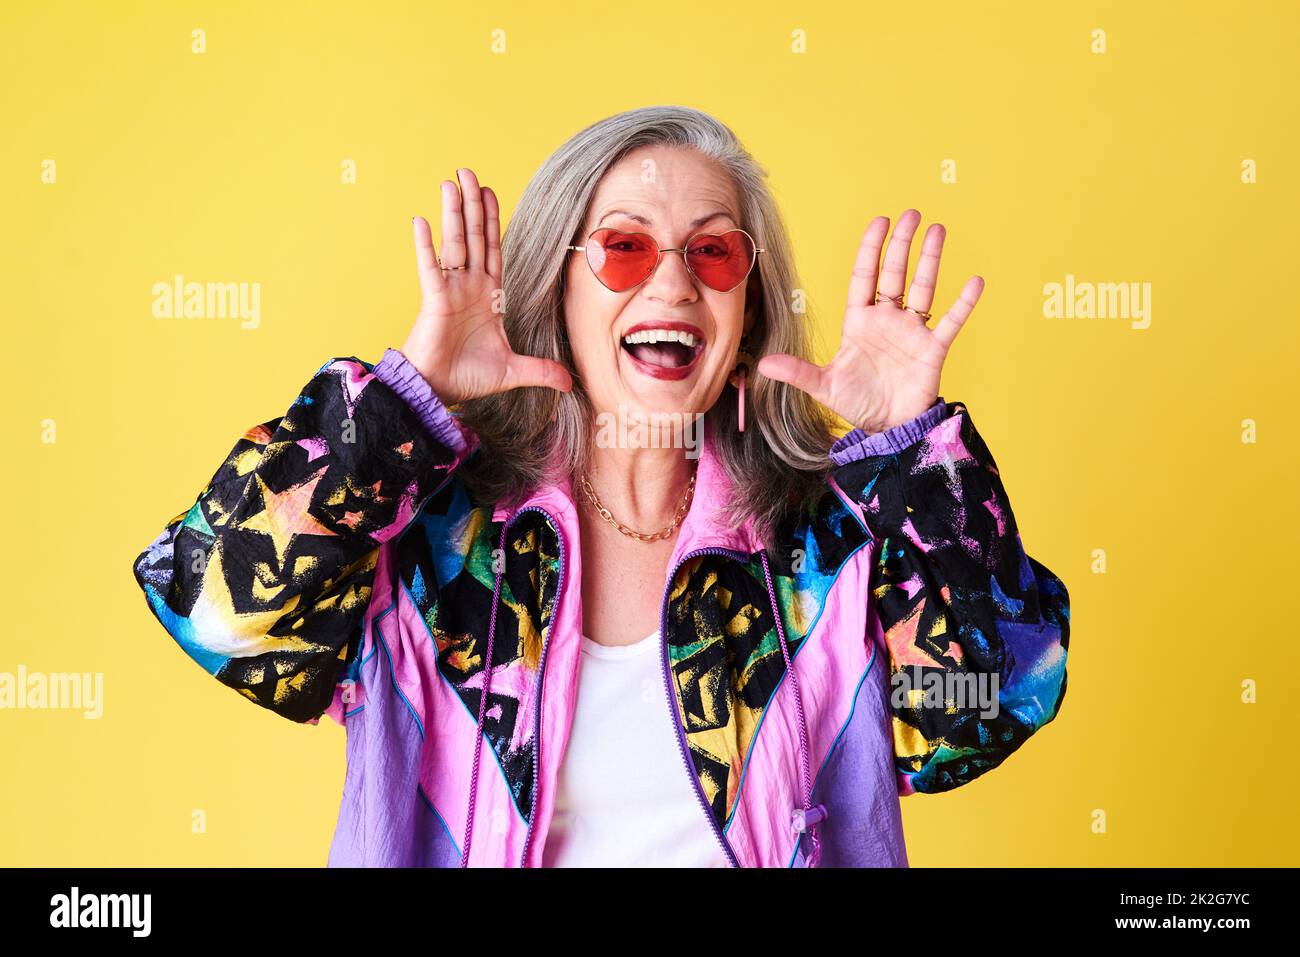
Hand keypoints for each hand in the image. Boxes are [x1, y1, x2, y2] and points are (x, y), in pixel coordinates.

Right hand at [401, 167, 572, 404]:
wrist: (439, 390)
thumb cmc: (468, 377)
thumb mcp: (513, 371)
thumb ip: (541, 370)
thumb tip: (570, 383)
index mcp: (488, 295)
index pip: (492, 249)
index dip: (491, 221)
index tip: (490, 193)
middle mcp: (468, 286)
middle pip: (473, 237)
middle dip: (472, 205)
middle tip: (468, 172)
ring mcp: (450, 290)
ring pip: (454, 244)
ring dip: (453, 213)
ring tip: (450, 183)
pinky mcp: (435, 300)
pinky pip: (430, 268)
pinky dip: (426, 245)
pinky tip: (421, 220)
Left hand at [757, 209, 982, 433]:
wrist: (887, 429)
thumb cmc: (856, 403)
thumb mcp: (823, 386)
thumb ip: (797, 372)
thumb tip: (763, 365)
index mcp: (859, 322)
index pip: (865, 276)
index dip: (871, 249)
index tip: (880, 222)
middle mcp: (887, 320)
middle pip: (895, 274)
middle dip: (902, 244)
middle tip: (911, 214)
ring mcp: (912, 332)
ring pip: (923, 288)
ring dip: (930, 260)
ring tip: (938, 230)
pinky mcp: (933, 350)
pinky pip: (952, 322)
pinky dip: (964, 303)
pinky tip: (975, 281)